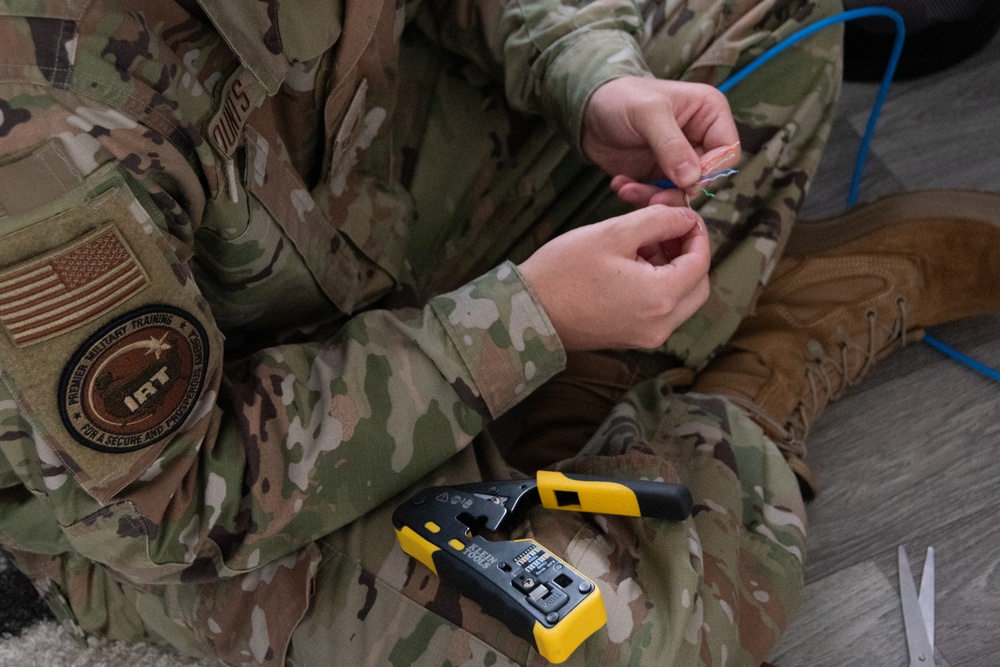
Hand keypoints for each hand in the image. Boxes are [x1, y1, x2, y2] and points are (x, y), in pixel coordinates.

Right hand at [518, 205, 709, 350]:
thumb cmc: (565, 270)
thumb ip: (658, 220)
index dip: (696, 232)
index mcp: (661, 297)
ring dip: (672, 270)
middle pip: (698, 286)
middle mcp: (661, 324)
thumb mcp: (613, 233)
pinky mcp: (632, 339)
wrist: (528, 312)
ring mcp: (647, 336)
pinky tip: (631, 266)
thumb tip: (686, 217)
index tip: (680, 213)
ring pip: (681, 299)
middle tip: (665, 230)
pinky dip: (657, 286)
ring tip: (642, 245)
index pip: (701, 262)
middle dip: (688, 254)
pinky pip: (661, 311)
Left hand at [582, 77, 739, 206]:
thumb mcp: (647, 113)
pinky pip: (660, 196)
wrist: (587, 110)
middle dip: (678, 191)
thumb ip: (671, 145)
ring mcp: (680, 159)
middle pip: (707, 178)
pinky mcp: (659, 175)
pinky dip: (640, 196)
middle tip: (653, 198)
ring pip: (683, 193)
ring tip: (627, 189)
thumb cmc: (620, 97)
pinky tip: (620, 185)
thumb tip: (692, 179)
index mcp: (710, 113)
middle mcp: (700, 137)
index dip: (710, 171)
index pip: (728, 152)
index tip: (683, 179)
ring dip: (655, 197)